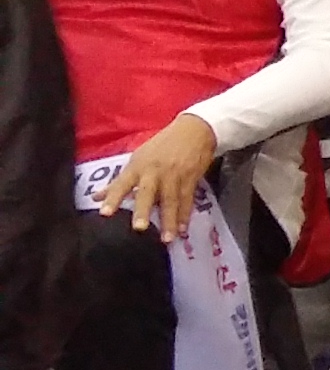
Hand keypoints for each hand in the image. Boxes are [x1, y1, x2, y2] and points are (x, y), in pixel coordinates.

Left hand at [95, 114, 219, 243]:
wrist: (193, 130)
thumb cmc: (162, 145)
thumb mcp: (138, 159)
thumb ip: (119, 181)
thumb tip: (96, 197)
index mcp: (138, 166)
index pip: (122, 184)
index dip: (113, 198)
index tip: (104, 213)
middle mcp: (154, 172)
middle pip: (148, 193)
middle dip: (143, 210)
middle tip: (139, 228)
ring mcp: (174, 175)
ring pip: (170, 200)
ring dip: (169, 220)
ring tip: (167, 239)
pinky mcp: (191, 178)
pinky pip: (187, 199)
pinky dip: (185, 215)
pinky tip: (183, 228)